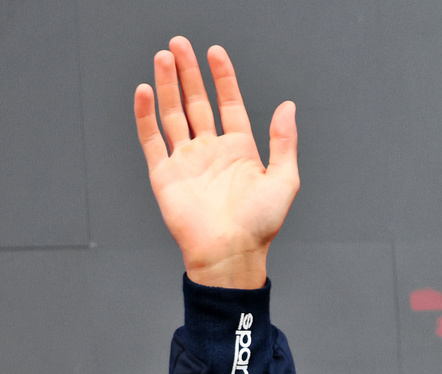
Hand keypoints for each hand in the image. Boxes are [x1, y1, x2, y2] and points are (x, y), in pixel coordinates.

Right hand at [134, 36, 298, 289]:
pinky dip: (146, 114)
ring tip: (164, 56)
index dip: (222, 78)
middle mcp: (212, 152)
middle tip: (179, 44)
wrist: (230, 253)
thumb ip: (284, 141)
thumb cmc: (260, 225)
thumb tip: (288, 106)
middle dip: (188, 73)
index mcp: (241, 151)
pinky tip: (145, 90)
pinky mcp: (164, 174)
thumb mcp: (284, 179)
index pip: (229, 104)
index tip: (215, 52)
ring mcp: (187, 161)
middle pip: (197, 102)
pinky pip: (152, 138)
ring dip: (167, 85)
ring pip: (173, 114)